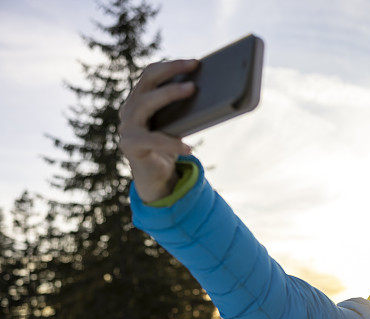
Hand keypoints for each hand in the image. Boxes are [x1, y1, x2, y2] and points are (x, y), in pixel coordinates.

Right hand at [118, 59, 198, 202]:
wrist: (155, 175)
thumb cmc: (169, 145)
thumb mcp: (178, 124)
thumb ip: (184, 108)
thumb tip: (213, 90)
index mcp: (140, 99)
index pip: (151, 73)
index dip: (171, 66)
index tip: (195, 62)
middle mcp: (129, 109)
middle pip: (147, 82)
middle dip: (171, 72)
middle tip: (195, 70)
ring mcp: (127, 127)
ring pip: (145, 104)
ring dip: (169, 94)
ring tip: (193, 90)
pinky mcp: (130, 146)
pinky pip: (152, 140)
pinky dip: (171, 144)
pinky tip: (188, 148)